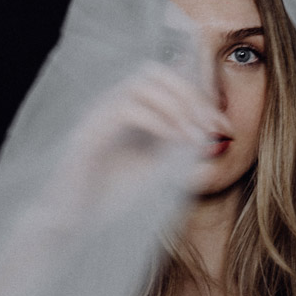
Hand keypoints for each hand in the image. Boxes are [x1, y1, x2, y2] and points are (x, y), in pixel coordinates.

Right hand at [46, 63, 214, 220]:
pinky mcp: (89, 134)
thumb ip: (178, 148)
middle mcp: (110, 106)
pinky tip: (174, 141)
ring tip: (193, 137)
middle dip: (189, 95)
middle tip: (209, 127)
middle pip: (154, 72)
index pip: (165, 80)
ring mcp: (97, 116)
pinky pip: (125, 110)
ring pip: (140, 85)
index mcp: (127, 110)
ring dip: (175, 106)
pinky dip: (157, 121)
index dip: (199, 96)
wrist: (73, 223)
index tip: (221, 127)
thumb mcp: (157, 169)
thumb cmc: (111, 197)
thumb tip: (210, 135)